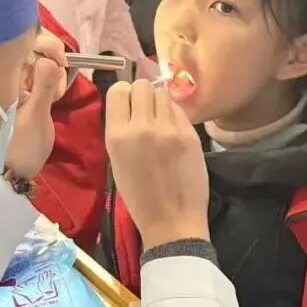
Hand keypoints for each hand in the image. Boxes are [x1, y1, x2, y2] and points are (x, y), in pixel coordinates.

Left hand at [6, 32, 66, 179]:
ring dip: (55, 73)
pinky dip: (52, 82)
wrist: (12, 173)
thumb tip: (49, 59)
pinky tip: (54, 98)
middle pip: (35, 46)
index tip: (61, 62)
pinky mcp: (26, 93)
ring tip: (56, 96)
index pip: (26, 41)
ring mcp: (17, 83)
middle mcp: (9, 75)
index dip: (48, 44)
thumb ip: (43, 86)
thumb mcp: (35, 117)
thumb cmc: (20, 147)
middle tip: (59, 83)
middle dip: (53, 59)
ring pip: (41, 61)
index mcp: (6, 77)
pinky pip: (41, 76)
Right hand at [106, 80, 209, 248]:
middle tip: (147, 110)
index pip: (118, 91)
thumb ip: (122, 131)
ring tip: (162, 121)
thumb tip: (132, 106)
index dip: (124, 94)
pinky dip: (176, 116)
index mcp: (117, 136)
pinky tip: (175, 132)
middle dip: (144, 94)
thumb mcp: (117, 162)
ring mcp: (168, 130)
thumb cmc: (140, 197)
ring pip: (163, 94)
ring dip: (161, 102)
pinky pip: (180, 111)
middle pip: (142, 86)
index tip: (129, 103)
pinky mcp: (190, 135)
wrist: (171, 220)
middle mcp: (142, 127)